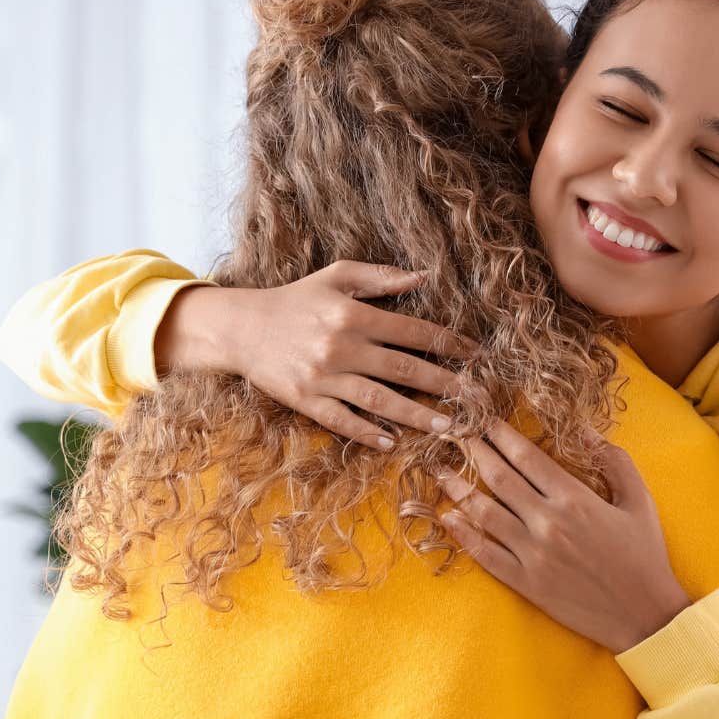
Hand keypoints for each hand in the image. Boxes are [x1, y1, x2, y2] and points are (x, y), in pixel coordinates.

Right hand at [157, 260, 473, 448]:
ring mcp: (324, 377)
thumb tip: (424, 276)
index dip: (448, 343)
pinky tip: (392, 441)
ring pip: (380, 400)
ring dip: (417, 415)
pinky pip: (341, 420)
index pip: (413, 331)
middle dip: (445, 384)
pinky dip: (367, 432)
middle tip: (476, 398)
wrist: (241, 327)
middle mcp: (342, 346)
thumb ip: (380, 277)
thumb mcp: (336, 276)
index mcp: (354, 314)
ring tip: (448, 426)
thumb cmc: (295, 299)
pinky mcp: (306, 400)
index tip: (476, 355)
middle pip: (404, 369)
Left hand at [435, 422, 691, 653]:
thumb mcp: (639, 499)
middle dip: (473, 451)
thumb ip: (613, 460)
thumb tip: (584, 430)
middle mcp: (547, 522)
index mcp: (574, 498)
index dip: (500, 434)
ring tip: (439, 470)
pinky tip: (448, 517)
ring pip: (483, 513)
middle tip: (453, 433)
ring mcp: (532, 554)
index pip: (526, 457)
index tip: (483, 420)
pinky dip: (463, 534)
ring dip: (457, 488)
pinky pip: (484, 554)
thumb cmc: (645, 554)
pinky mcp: (525, 582)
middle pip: (498, 478)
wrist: (644, 615)